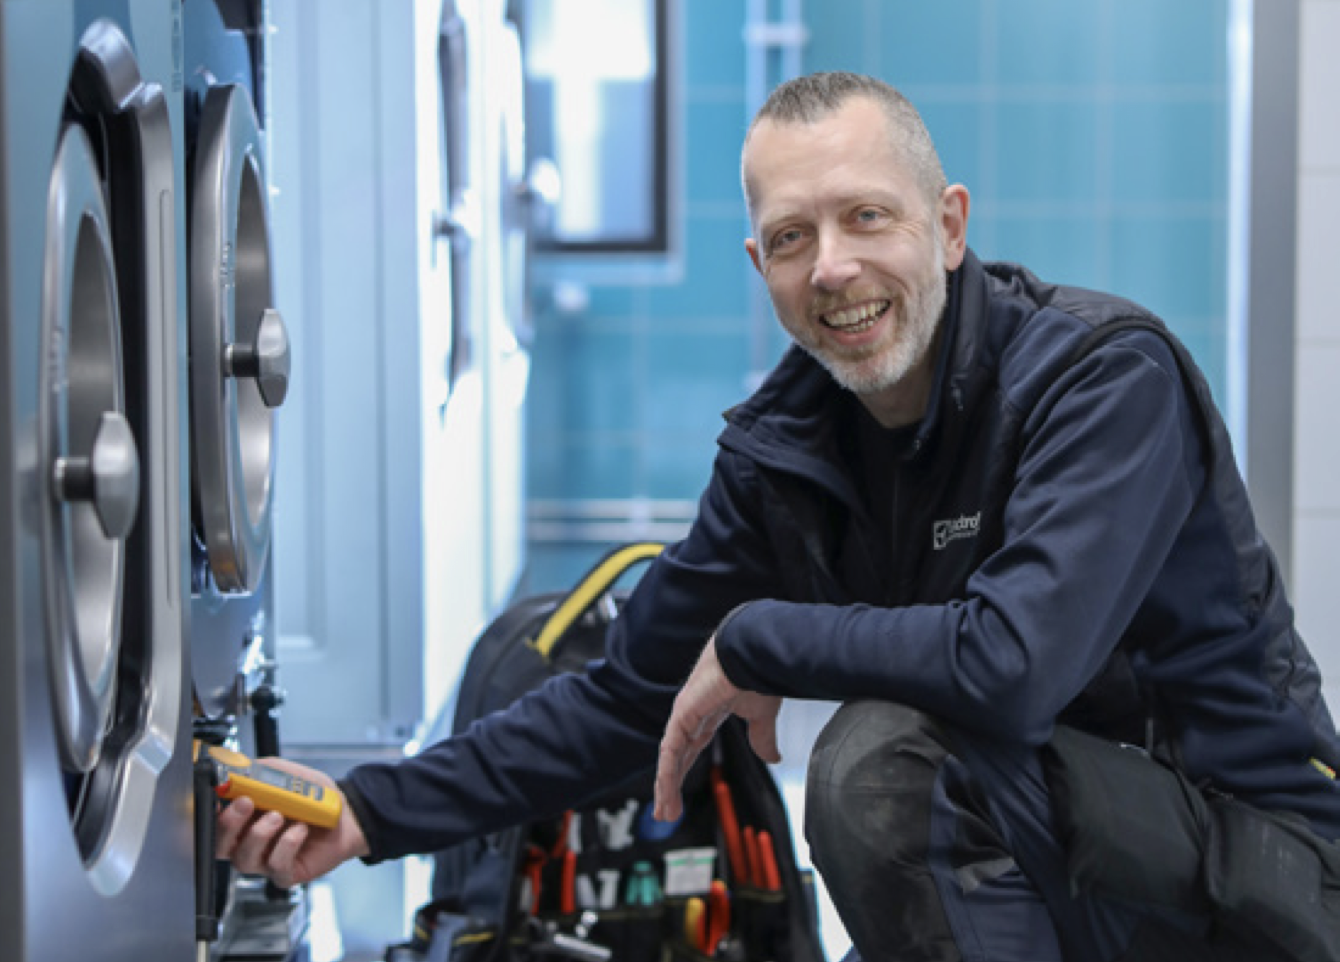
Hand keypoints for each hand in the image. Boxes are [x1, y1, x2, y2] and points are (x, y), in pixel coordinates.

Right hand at [215, 756, 370, 888]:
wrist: (347, 814)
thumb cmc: (313, 798)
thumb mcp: (286, 775)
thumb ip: (260, 771)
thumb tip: (237, 768)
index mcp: (243, 819)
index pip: (213, 822)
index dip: (210, 814)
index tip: (218, 798)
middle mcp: (248, 842)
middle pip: (218, 846)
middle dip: (227, 824)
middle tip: (246, 803)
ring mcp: (264, 861)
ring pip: (244, 858)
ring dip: (260, 834)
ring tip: (280, 815)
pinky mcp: (284, 873)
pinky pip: (276, 865)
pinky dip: (287, 844)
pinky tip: (300, 830)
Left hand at [653, 636, 781, 822]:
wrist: (755, 652)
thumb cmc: (758, 672)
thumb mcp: (762, 715)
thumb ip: (762, 738)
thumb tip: (772, 758)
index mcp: (710, 713)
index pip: (692, 749)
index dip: (685, 772)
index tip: (681, 795)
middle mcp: (692, 715)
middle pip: (676, 758)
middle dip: (670, 786)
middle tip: (667, 812)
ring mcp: (685, 714)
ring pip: (670, 758)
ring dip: (666, 786)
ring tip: (665, 812)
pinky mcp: (682, 714)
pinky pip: (670, 750)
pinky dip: (667, 772)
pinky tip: (666, 791)